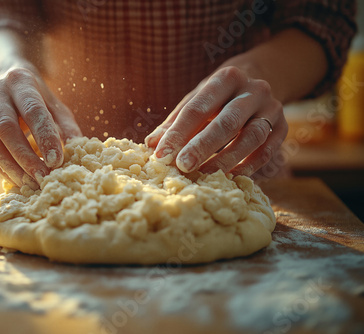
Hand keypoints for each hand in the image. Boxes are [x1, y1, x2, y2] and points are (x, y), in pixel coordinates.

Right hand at [0, 66, 81, 187]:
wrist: (5, 81)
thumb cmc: (37, 99)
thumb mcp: (55, 107)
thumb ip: (67, 127)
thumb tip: (78, 148)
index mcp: (20, 81)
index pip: (33, 111)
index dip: (45, 138)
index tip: (57, 162)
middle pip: (7, 128)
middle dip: (26, 158)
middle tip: (43, 178)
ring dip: (11, 167)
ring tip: (30, 183)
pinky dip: (0, 167)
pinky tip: (16, 178)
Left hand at [145, 66, 287, 175]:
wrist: (256, 86)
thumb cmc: (218, 98)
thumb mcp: (196, 101)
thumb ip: (174, 123)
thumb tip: (151, 145)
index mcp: (226, 78)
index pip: (198, 108)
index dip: (178, 133)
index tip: (161, 155)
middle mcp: (253, 90)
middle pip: (227, 121)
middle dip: (202, 146)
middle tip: (182, 166)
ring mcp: (272, 108)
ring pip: (251, 137)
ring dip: (226, 159)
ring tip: (203, 175)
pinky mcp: (283, 127)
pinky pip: (267, 150)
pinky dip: (248, 165)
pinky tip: (230, 177)